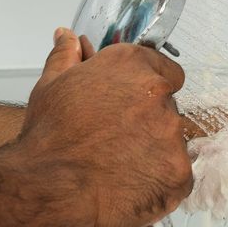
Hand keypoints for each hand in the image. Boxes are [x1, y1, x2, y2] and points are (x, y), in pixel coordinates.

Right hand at [14, 30, 192, 226]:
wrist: (49, 188)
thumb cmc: (49, 139)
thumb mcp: (51, 86)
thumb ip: (67, 57)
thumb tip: (67, 38)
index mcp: (132, 65)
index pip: (165, 70)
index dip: (148, 90)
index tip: (133, 105)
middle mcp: (158, 93)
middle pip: (168, 107)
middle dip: (147, 122)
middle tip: (116, 140)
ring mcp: (172, 134)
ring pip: (172, 142)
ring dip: (153, 152)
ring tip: (118, 166)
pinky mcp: (179, 172)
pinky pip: (176, 175)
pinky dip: (158, 182)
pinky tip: (130, 184)